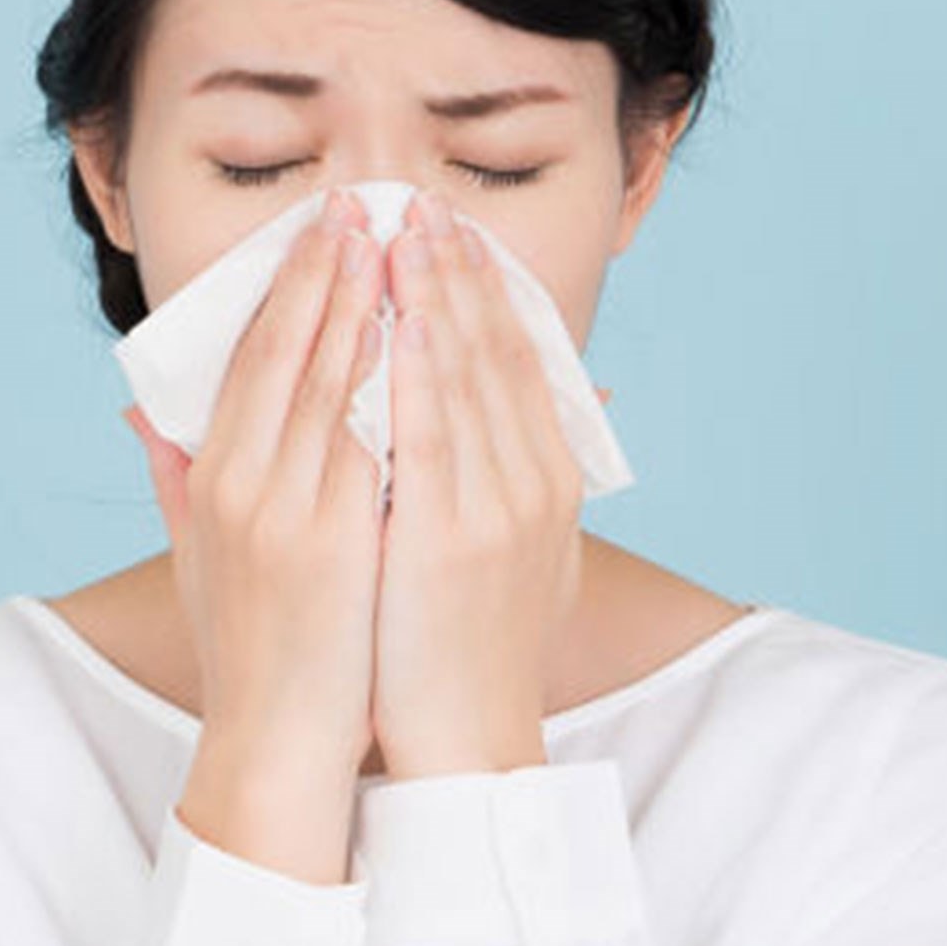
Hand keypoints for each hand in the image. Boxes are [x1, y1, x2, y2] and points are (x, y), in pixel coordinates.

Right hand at [123, 187, 387, 787]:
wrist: (276, 741)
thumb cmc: (245, 647)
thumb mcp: (193, 556)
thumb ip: (171, 477)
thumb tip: (142, 416)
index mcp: (211, 478)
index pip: (254, 357)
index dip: (290, 286)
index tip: (323, 228)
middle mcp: (243, 483)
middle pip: (292, 352)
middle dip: (332, 271)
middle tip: (365, 204)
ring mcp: (291, 511)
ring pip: (337, 383)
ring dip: (371, 305)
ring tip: (403, 244)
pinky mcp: (339, 542)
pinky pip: (376, 440)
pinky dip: (400, 381)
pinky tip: (428, 333)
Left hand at [371, 192, 584, 776]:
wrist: (469, 743)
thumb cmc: (471, 651)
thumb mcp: (516, 560)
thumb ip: (508, 484)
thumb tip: (509, 434)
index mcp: (544, 483)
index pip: (516, 362)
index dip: (485, 292)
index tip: (454, 233)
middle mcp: (531, 484)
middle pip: (496, 353)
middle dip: (460, 272)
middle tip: (426, 202)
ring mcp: (495, 508)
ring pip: (467, 377)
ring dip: (437, 295)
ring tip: (409, 227)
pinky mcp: (450, 538)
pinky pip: (431, 435)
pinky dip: (420, 367)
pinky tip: (403, 313)